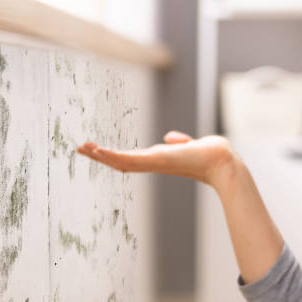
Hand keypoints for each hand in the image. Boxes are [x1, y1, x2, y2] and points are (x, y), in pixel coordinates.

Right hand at [77, 131, 242, 191]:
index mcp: (158, 159)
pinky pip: (130, 160)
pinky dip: (113, 156)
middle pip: (120, 162)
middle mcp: (153, 163)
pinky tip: (99, 150)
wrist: (221, 160)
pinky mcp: (157, 160)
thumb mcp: (189, 145)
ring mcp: (154, 163)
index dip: (113, 155)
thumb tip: (171, 138)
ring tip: (84, 148)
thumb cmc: (209, 154)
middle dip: (100, 156)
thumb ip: (179, 142)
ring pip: (121, 162)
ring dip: (101, 155)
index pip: (130, 158)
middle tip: (80, 149)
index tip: (97, 150)